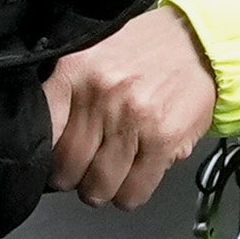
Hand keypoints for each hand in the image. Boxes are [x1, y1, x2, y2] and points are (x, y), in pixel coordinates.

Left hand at [43, 8, 221, 209]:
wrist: (196, 43)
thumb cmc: (141, 51)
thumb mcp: (90, 56)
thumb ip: (66, 93)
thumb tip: (47, 140)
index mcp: (75, 71)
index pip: (43, 132)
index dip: (45, 156)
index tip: (51, 160)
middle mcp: (101, 95)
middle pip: (67, 168)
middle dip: (72, 179)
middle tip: (80, 173)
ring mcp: (133, 119)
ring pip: (99, 186)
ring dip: (100, 190)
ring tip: (106, 178)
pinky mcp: (163, 140)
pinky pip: (133, 191)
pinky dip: (129, 195)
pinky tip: (131, 180)